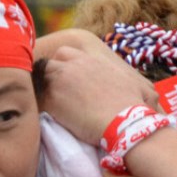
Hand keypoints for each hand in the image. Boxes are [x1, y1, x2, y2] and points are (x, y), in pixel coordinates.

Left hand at [40, 46, 158, 145]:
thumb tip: (141, 98)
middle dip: (47, 74)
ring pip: (40, 77)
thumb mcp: (134, 86)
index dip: (62, 66)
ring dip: (40, 89)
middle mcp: (76, 65)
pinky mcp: (53, 98)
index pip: (67, 54)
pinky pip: (36, 96)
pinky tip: (37, 114)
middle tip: (49, 92)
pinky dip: (36, 103)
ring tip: (42, 104)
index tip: (62, 81)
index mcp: (93, 60)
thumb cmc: (134, 108)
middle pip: (50, 62)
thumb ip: (125, 84)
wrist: (124, 122)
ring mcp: (62, 79)